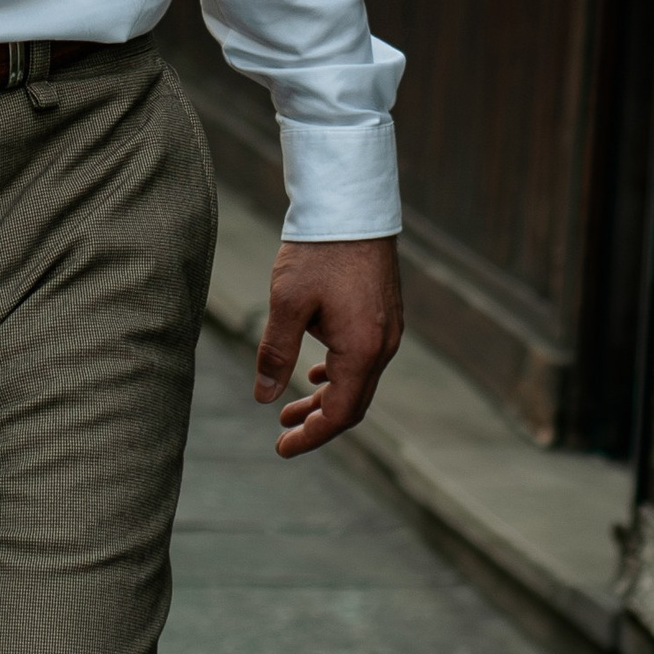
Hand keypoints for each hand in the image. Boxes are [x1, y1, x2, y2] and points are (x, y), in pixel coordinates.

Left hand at [253, 237, 404, 457]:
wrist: (352, 205)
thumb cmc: (319, 251)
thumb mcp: (287, 303)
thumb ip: (276, 353)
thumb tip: (264, 398)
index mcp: (362, 349)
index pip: (339, 414)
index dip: (311, 436)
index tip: (281, 448)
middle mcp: (384, 345)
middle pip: (353, 404)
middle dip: (317, 422)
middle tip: (283, 434)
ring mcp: (389, 330)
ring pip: (359, 381)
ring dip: (326, 398)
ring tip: (291, 407)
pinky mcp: (385, 314)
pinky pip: (365, 358)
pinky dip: (339, 374)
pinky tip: (316, 372)